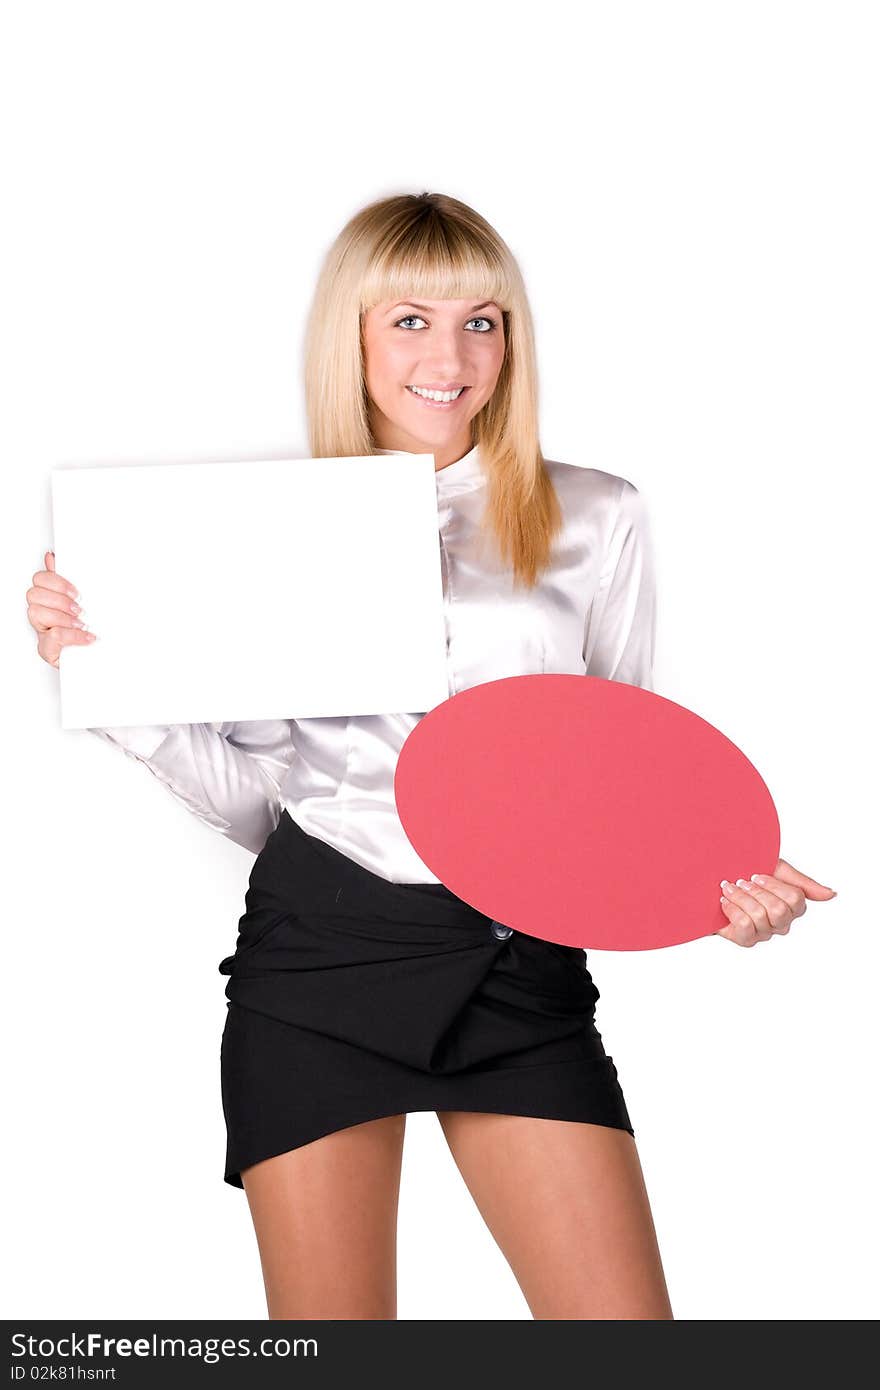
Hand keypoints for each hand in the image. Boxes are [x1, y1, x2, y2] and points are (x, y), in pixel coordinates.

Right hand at [26, 550, 95, 668]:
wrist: (104, 658)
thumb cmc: (93, 628)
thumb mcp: (90, 600)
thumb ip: (73, 578)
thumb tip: (56, 557)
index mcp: (51, 597)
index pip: (40, 579)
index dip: (57, 582)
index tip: (77, 591)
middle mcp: (43, 613)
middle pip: (34, 594)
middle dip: (59, 599)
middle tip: (80, 607)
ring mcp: (43, 631)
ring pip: (36, 613)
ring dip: (62, 616)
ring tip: (83, 622)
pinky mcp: (48, 650)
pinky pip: (52, 637)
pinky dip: (72, 635)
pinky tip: (88, 636)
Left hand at [716, 857, 836, 946]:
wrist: (715, 876)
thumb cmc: (747, 871)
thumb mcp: (778, 869)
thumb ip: (804, 883)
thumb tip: (832, 894)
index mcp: (793, 906)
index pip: (795, 899)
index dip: (773, 884)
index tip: (756, 874)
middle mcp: (782, 923)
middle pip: (779, 910)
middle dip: (756, 891)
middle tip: (741, 881)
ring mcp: (765, 933)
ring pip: (759, 917)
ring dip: (740, 897)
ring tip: (729, 888)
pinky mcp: (746, 940)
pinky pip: (745, 926)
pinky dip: (731, 908)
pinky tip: (724, 901)